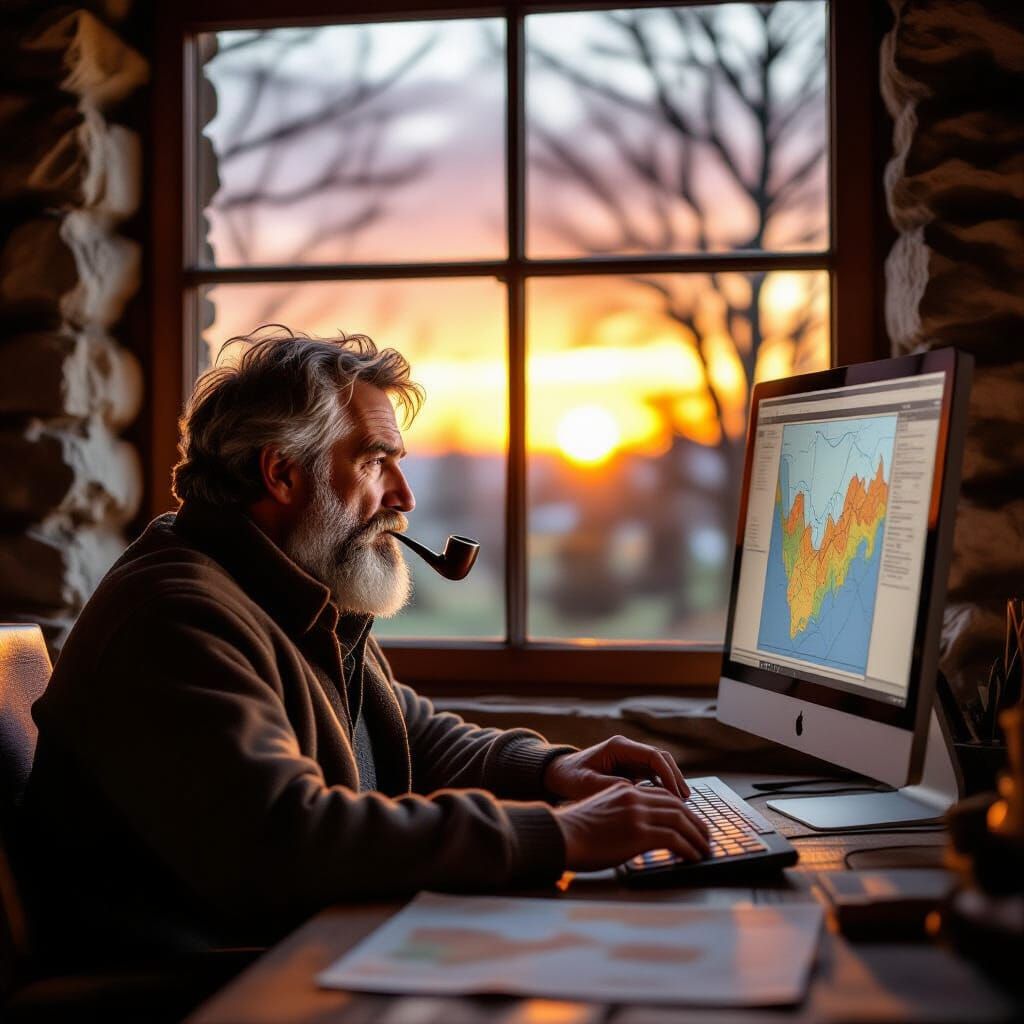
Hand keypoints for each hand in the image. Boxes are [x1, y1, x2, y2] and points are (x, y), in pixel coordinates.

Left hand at [544, 735, 689, 801]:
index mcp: (619, 746)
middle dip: (675, 777)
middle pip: (661, 758)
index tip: (675, 793)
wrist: (559, 774)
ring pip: (660, 766)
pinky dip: (663, 787)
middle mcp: (628, 749)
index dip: (667, 773)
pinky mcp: (631, 769)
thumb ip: (611, 786)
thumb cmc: (570, 777)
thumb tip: (637, 793)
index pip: (652, 755)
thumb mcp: (587, 784)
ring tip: (682, 803)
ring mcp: (631, 758)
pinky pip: (654, 775)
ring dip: (671, 782)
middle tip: (685, 800)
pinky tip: (669, 803)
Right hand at [553, 782, 710, 870]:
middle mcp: (634, 797)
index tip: (690, 821)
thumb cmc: (574, 831)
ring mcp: (638, 814)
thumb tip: (634, 831)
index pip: (662, 795)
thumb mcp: (601, 812)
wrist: (561, 835)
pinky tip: (694, 857)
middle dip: (695, 821)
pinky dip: (689, 848)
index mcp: (625, 790)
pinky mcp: (639, 833)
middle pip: (676, 805)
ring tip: (705, 849)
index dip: (681, 809)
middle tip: (705, 835)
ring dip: (697, 837)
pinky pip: (675, 839)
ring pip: (680, 821)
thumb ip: (621, 814)